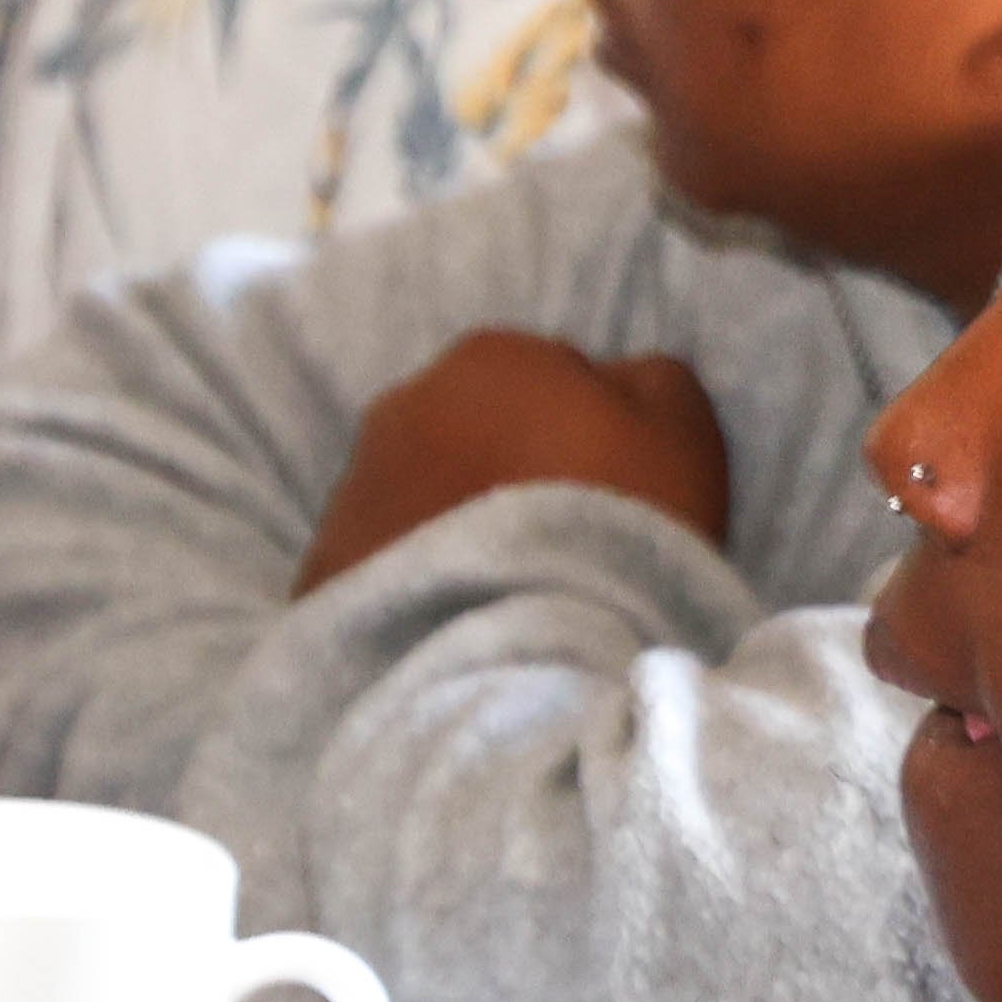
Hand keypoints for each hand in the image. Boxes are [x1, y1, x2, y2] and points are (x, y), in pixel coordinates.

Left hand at [301, 332, 736, 591]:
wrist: (514, 645)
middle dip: (509, 470)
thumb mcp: (682, 431)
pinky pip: (383, 560)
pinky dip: (417, 577)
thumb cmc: (614, 524)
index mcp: (493, 357)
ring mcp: (352, 484)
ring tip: (506, 587)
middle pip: (476, 430)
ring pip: (423, 492)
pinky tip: (456, 616)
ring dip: (456, 522)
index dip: (591, 439)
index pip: (553, 380)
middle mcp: (404, 403)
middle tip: (558, 543)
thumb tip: (617, 375)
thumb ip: (651, 382)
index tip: (612, 497)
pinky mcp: (319, 564)